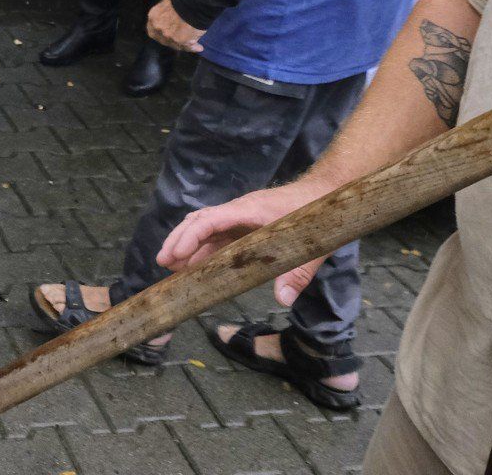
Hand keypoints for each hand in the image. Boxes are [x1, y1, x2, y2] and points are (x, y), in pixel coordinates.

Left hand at [145, 0, 203, 52]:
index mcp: (153, 17)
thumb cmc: (183, 0)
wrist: (194, 2)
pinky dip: (194, 48)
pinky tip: (199, 47)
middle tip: (181, 40)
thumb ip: (166, 15)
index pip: (153, 31)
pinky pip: (187, 46)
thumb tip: (172, 20)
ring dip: (184, 45)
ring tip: (194, 45)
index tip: (168, 35)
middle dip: (172, 40)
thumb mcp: (168, 5)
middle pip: (164, 39)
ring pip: (176, 44)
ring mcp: (168, 35)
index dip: (161, 34)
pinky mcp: (180, 41)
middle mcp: (158, 28)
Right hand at [156, 182, 323, 302]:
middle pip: (200, 221)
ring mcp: (242, 216)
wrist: (328, 192)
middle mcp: (240, 210)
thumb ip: (296, 274)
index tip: (175, 255)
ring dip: (188, 244)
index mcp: (250, 210)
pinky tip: (198, 264)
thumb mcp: (311, 248)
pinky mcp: (247, 223)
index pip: (210, 219)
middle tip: (163, 263)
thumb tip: (283, 300)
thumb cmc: (319, 216)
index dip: (190, 236)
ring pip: (206, 227)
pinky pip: (219, 234)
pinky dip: (204, 247)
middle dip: (179, 240)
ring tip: (173, 267)